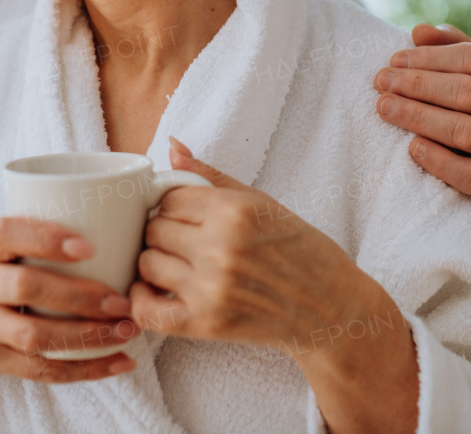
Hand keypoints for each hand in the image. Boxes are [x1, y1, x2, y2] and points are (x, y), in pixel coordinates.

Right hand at [0, 217, 137, 432]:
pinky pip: (40, 370)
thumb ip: (33, 233)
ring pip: (34, 336)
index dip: (45, 239)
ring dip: (87, 336)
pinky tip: (118, 362)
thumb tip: (114, 212)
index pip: (5, 235)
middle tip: (122, 300)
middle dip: (78, 296)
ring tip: (127, 329)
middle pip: (25, 288)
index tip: (88, 246)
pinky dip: (84, 370)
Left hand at [130, 138, 366, 348]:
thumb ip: (211, 176)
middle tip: (185, 241)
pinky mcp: (205, 324)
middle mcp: (219, 248)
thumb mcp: (263, 203)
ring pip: (147, 264)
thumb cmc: (301, 251)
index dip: (174, 206)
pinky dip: (142, 301)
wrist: (329, 307)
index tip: (187, 216)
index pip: (169, 198)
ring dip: (156, 264)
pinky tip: (155, 293)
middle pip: (154, 229)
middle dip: (164, 232)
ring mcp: (210, 288)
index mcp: (235, 211)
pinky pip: (147, 310)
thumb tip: (173, 147)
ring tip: (178, 266)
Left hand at [374, 24, 470, 210]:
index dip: (430, 57)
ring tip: (385, 108)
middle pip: (469, 92)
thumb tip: (419, 31)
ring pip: (467, 131)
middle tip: (382, 82)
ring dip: (419, 117)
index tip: (394, 61)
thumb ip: (449, 48)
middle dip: (419, 85)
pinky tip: (412, 147)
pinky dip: (439, 161)